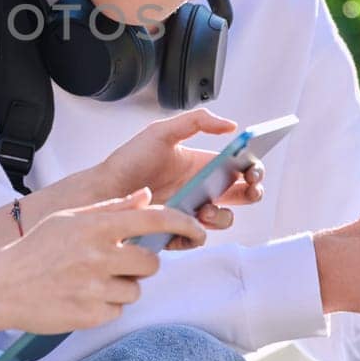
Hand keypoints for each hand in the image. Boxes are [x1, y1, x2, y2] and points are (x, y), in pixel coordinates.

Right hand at [0, 188, 207, 334]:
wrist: (1, 286)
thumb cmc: (36, 248)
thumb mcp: (70, 218)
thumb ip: (111, 208)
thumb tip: (146, 196)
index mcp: (96, 226)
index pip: (155, 220)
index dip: (183, 223)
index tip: (196, 229)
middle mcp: (100, 255)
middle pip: (151, 262)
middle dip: (142, 263)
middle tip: (119, 262)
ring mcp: (96, 288)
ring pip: (136, 289)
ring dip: (123, 286)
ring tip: (92, 281)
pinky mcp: (93, 315)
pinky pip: (118, 310)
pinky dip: (106, 305)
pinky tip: (82, 297)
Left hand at [90, 108, 262, 232]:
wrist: (105, 188)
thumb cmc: (131, 159)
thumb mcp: (162, 131)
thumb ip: (196, 121)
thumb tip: (231, 125)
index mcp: (203, 165)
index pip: (240, 168)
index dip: (254, 169)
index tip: (253, 167)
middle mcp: (202, 189)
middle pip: (242, 195)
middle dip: (253, 191)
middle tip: (248, 186)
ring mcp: (192, 212)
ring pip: (223, 219)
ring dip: (222, 214)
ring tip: (205, 207)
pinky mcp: (177, 232)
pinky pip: (196, 239)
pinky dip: (196, 234)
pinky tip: (186, 222)